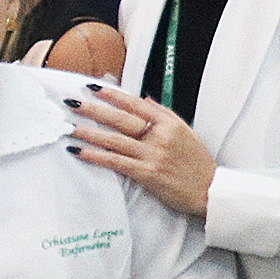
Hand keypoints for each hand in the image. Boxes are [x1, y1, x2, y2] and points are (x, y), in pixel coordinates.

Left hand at [65, 82, 217, 218]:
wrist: (210, 191)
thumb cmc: (197, 162)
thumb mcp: (185, 132)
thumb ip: (163, 114)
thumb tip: (144, 99)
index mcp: (169, 124)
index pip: (135, 104)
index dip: (112, 95)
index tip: (93, 88)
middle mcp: (160, 136)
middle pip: (120, 119)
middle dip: (93, 110)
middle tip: (72, 103)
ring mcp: (152, 155)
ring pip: (114, 140)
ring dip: (88, 133)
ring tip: (69, 128)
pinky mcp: (146, 173)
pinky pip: (115, 161)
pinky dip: (96, 156)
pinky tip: (80, 152)